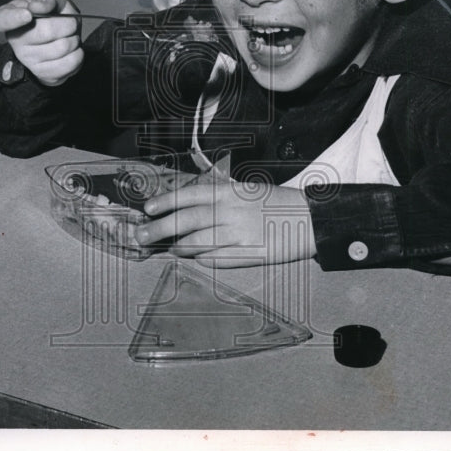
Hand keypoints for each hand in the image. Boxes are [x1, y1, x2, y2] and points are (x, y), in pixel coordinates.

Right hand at [0, 0, 83, 86]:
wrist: (59, 38)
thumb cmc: (52, 15)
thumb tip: (38, 6)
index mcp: (11, 16)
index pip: (2, 19)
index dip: (14, 18)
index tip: (28, 14)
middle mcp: (14, 39)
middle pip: (46, 31)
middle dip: (68, 24)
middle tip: (69, 23)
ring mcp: (27, 58)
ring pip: (62, 47)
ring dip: (74, 39)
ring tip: (68, 36)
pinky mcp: (42, 72)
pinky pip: (70, 62)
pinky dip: (78, 53)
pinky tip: (71, 49)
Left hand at [136, 183, 316, 267]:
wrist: (308, 219)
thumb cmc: (276, 203)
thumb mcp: (246, 190)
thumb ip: (219, 198)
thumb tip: (188, 208)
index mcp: (229, 192)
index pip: (188, 195)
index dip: (165, 202)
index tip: (147, 209)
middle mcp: (230, 212)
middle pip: (185, 221)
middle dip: (159, 229)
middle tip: (141, 236)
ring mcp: (238, 235)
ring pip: (196, 243)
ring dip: (179, 248)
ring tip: (172, 249)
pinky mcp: (247, 255)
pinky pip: (216, 259)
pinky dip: (202, 259)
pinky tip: (197, 258)